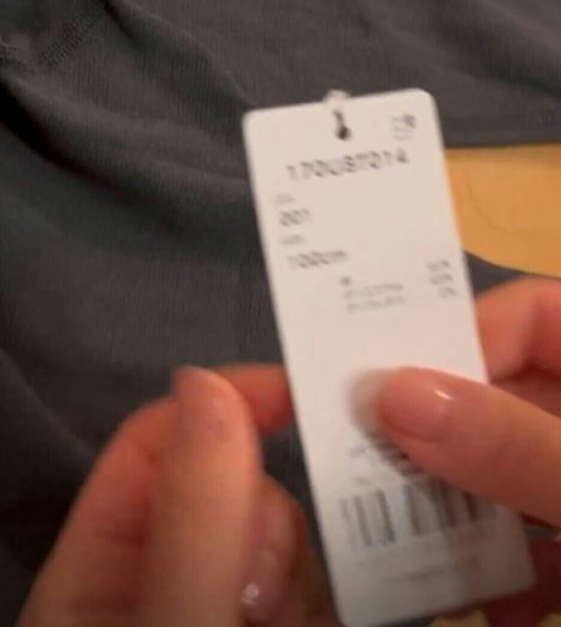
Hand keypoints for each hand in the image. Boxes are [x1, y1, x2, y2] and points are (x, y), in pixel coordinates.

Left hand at [17, 364, 334, 626]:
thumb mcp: (168, 617)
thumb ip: (193, 517)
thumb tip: (210, 385)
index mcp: (98, 563)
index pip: (156, 441)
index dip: (223, 402)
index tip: (298, 392)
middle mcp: (160, 577)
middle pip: (234, 485)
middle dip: (263, 519)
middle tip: (257, 590)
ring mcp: (219, 603)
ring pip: (280, 538)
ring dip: (293, 571)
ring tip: (276, 624)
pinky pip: (310, 585)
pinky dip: (315, 600)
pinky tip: (303, 624)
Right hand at [376, 276, 560, 626]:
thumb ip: (512, 442)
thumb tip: (390, 393)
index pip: (530, 312)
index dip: (459, 335)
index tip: (389, 386)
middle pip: (507, 397)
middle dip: (441, 435)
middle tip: (367, 460)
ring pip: (514, 475)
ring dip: (464, 512)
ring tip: (402, 538)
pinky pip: (543, 540)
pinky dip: (513, 573)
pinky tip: (486, 605)